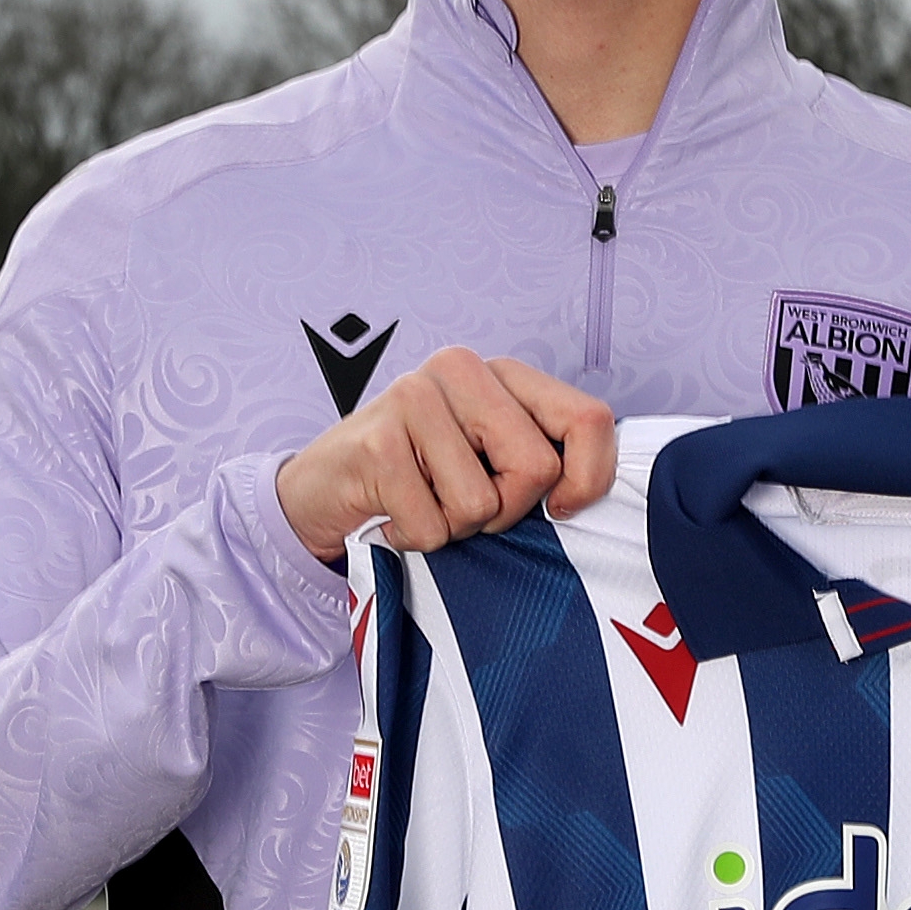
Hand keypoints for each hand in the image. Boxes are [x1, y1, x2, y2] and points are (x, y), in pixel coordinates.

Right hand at [277, 348, 618, 563]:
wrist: (321, 491)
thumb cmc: (418, 479)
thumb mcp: (488, 458)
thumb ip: (540, 457)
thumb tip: (587, 496)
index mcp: (500, 372)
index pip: (588, 419)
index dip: (589, 478)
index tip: (561, 507)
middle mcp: (459, 369)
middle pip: (537, 468)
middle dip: (507, 511)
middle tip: (463, 505)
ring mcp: (414, 398)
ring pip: (482, 503)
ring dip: (453, 528)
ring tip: (421, 505)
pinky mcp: (378, 442)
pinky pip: (433, 526)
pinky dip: (414, 540)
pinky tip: (390, 515)